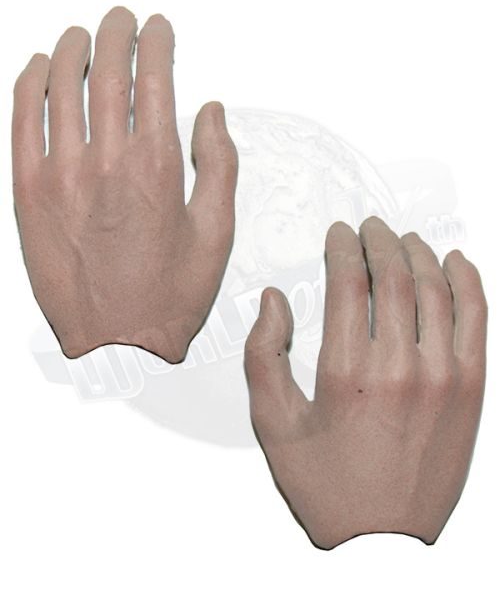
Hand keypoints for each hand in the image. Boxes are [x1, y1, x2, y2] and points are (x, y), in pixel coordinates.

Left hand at [13, 6, 236, 361]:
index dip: (157, 42)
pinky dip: (29, 83)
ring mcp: (61, 174)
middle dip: (117, 33)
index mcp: (158, 168)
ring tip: (83, 34)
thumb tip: (211, 111)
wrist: (117, 345)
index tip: (160, 28)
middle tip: (123, 19)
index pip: (155, 78)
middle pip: (107, 71)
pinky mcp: (29, 193)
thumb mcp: (216, 234)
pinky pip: (22, 121)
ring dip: (74, 48)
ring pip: (61, 86)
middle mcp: (107, 161)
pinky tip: (40, 66)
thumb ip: (219, 165)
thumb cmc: (170, 294)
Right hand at [245, 217, 486, 548]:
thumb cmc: (328, 485)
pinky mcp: (472, 390)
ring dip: (419, 253)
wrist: (382, 542)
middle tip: (370, 227)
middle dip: (379, 240)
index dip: (342, 247)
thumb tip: (272, 301)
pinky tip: (457, 262)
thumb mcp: (273, 424)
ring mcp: (444, 376)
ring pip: (436, 289)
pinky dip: (468, 282)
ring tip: (405, 238)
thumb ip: (263, 355)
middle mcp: (400, 366)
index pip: (349, 281)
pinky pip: (477, 318)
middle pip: (395, 276)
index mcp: (347, 371)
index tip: (339, 234)